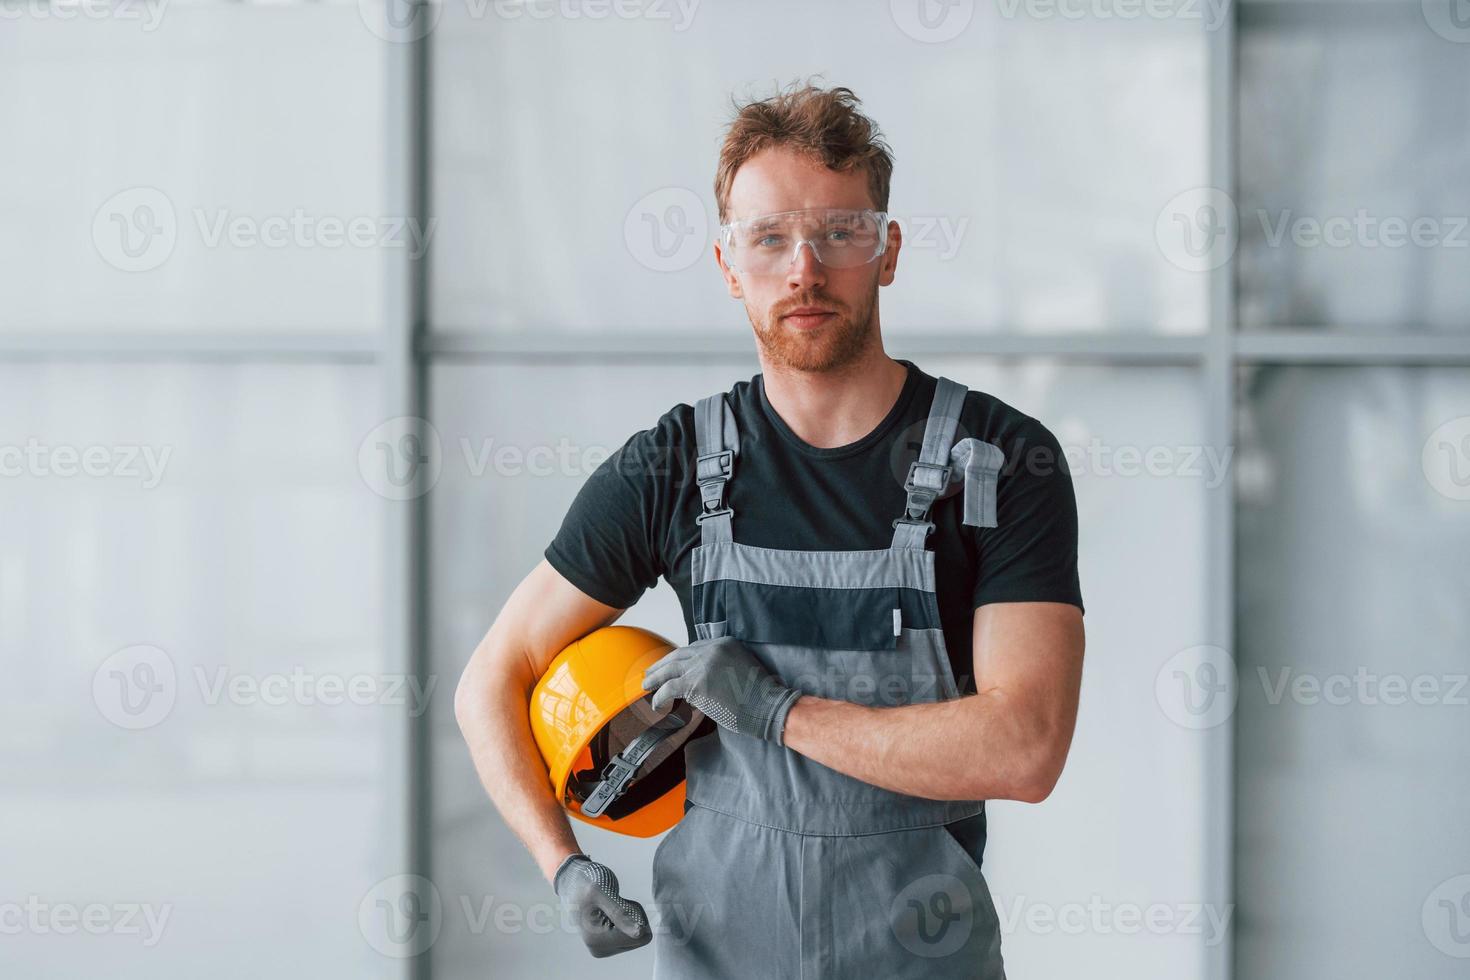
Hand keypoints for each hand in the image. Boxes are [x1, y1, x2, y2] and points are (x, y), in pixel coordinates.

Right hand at [554, 854, 651, 957]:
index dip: (636, 914)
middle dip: (632, 915)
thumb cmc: (586, 883)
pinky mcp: (607, 943)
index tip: (618, 901)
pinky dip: (625, 917)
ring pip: (636, 934)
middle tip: (613, 901)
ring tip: (609, 904)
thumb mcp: (602, 892)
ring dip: (628, 915)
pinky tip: (609, 910)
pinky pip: (630, 932)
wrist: (573, 881)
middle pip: (640, 937)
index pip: (641, 935)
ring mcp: (604, 947)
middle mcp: (600, 949)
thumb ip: (621, 913)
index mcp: (597, 941)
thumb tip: (640, 933)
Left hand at [641, 635, 801, 744]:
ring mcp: (702, 666)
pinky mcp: (695, 684)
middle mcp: (711, 650)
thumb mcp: (742, 668)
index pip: (693, 648)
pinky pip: (669, 688)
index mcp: (724, 643)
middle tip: (651, 673)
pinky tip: (656, 703)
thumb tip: (698, 684)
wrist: (769, 706)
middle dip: (662, 664)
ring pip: (669, 669)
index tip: (670, 666)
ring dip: (655, 678)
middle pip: (678, 655)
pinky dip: (659, 696)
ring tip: (646, 685)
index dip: (679, 659)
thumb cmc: (761, 695)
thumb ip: (721, 668)